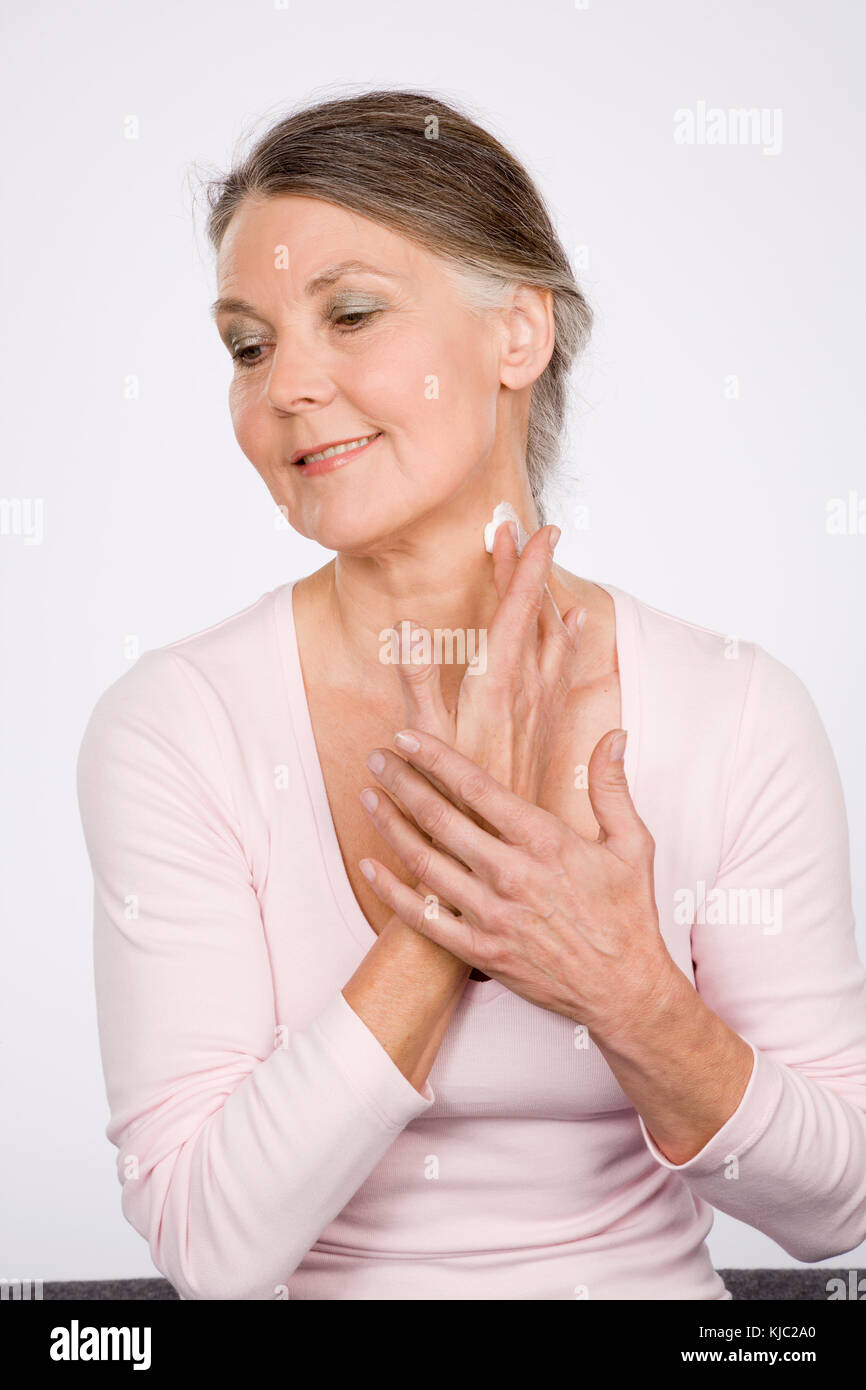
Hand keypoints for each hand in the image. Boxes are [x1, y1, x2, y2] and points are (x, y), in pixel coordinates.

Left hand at [358, 727, 675, 1037]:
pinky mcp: (480, 951)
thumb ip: (612, 786)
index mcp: (545, 842)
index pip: (477, 788)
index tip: (407, 737)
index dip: (436, 758)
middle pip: (440, 819)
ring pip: (425, 862)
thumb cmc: (627, 915)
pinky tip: (370, 866)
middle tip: (377, 758)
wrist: (624, 990)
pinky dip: (392, 891)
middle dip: (403, 783)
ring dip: (391, 826)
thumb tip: (613, 734)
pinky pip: (424, 918)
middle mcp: (512, 874)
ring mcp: (492, 916)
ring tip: (368, 797)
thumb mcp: (632, 844)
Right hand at [389, 521, 585, 811]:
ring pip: (554, 636)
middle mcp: (528, 689)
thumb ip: (417, 679)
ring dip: (546, 596)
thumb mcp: (423, 736)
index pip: (517, 608)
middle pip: (536, 613)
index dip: (525, 565)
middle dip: (528, 569)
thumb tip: (407, 629)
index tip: (534, 529)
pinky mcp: (549, 723)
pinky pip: (564, 663)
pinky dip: (566, 632)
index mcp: (497, 682)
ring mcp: (543, 706)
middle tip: (522, 532)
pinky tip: (573, 623)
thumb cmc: (453, 794)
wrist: (501, 843)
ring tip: (545, 566)